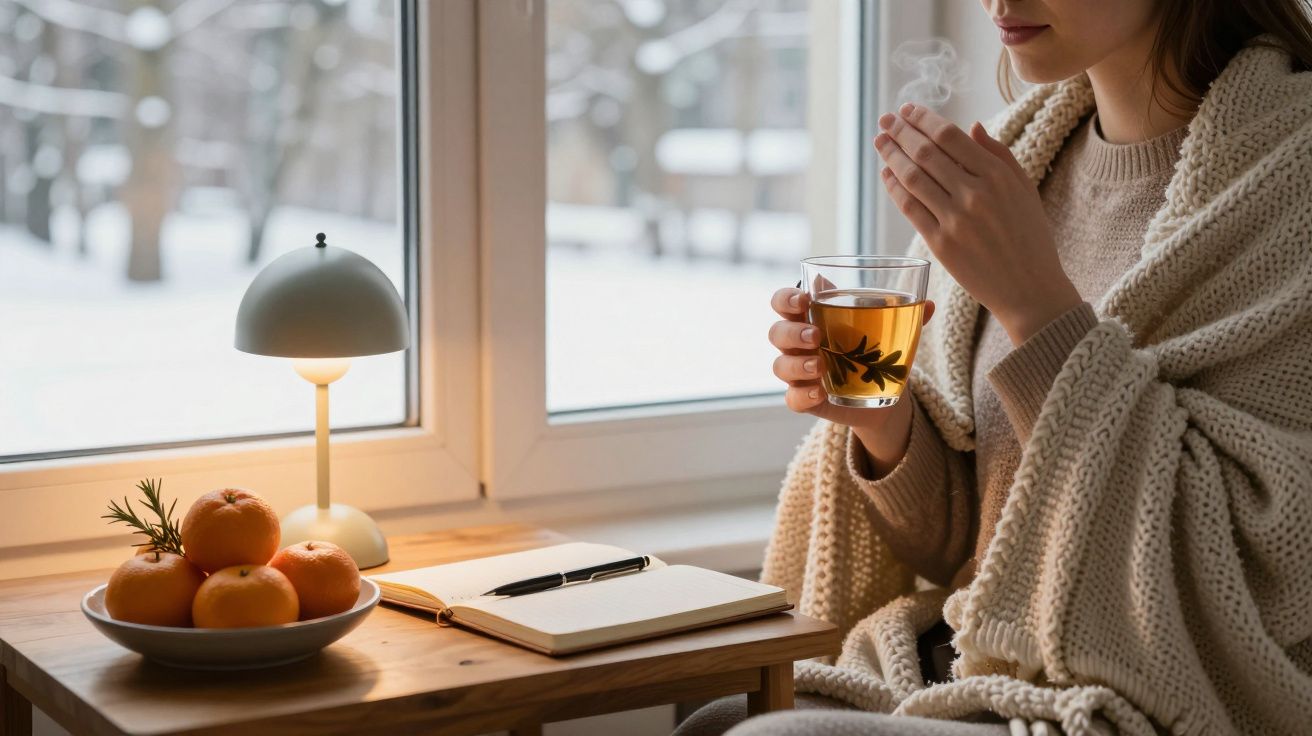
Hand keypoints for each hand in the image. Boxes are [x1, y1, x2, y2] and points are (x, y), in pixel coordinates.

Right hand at [769, 287, 934, 475]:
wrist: (884, 395)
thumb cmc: (878, 351)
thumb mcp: (893, 331)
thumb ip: (908, 316)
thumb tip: (929, 304)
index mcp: (813, 317)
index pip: (784, 302)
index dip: (786, 298)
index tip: (804, 299)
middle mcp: (799, 345)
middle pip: (776, 333)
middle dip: (792, 332)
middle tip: (816, 336)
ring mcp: (799, 374)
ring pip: (780, 366)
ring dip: (796, 364)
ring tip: (820, 367)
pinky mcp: (806, 400)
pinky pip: (792, 399)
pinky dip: (803, 395)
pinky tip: (821, 392)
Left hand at [875, 103, 1081, 344]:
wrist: (1030, 289)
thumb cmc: (1030, 238)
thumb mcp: (1025, 190)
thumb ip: (999, 155)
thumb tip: (971, 125)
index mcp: (998, 176)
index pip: (950, 136)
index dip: (924, 119)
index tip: (907, 110)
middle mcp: (975, 194)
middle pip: (926, 153)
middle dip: (901, 132)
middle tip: (885, 121)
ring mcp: (956, 220)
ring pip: (913, 177)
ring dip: (892, 155)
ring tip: (881, 142)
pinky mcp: (940, 244)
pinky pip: (910, 208)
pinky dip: (894, 188)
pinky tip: (887, 174)